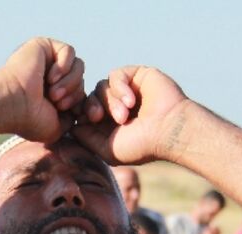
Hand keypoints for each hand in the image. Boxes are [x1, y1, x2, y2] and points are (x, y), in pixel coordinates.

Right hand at [0, 37, 84, 142]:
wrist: (12, 104)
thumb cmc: (28, 119)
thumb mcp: (57, 127)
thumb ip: (72, 118)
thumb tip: (83, 109)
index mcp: (52, 94)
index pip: (81, 94)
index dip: (83, 104)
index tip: (76, 114)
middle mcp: (50, 76)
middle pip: (82, 80)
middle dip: (75, 95)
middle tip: (57, 103)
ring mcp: (47, 60)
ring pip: (79, 66)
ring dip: (70, 82)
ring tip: (53, 93)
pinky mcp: (44, 46)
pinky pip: (69, 52)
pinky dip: (64, 66)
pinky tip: (50, 77)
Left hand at [73, 65, 190, 165]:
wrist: (170, 131)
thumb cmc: (141, 145)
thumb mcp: (107, 149)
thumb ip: (86, 138)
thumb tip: (71, 126)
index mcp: (109, 123)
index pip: (83, 112)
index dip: (80, 114)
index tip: (87, 122)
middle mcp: (116, 105)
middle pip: (89, 98)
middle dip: (91, 107)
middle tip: (99, 117)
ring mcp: (126, 90)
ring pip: (101, 87)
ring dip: (110, 101)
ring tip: (124, 115)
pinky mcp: (136, 75)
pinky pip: (116, 75)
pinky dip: (120, 88)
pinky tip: (131, 102)